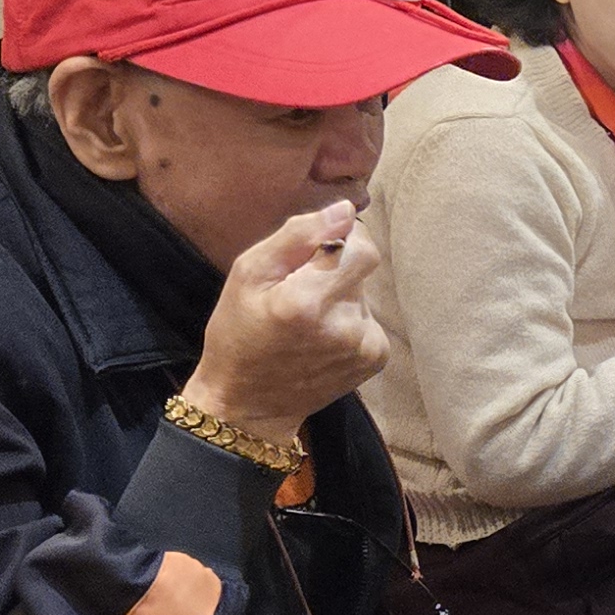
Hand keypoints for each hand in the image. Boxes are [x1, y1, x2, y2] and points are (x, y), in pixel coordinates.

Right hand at [183, 206, 386, 442]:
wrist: (248, 404)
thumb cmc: (238, 333)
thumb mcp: (248, 273)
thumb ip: (298, 235)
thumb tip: (346, 210)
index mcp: (307, 302)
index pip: (361, 246)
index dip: (339, 240)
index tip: (313, 253)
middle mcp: (344, 326)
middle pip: (363, 267)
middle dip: (335, 268)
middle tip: (299, 290)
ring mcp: (364, 346)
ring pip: (365, 293)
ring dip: (341, 296)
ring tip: (307, 320)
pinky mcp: (375, 358)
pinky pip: (370, 318)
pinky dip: (349, 320)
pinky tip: (321, 337)